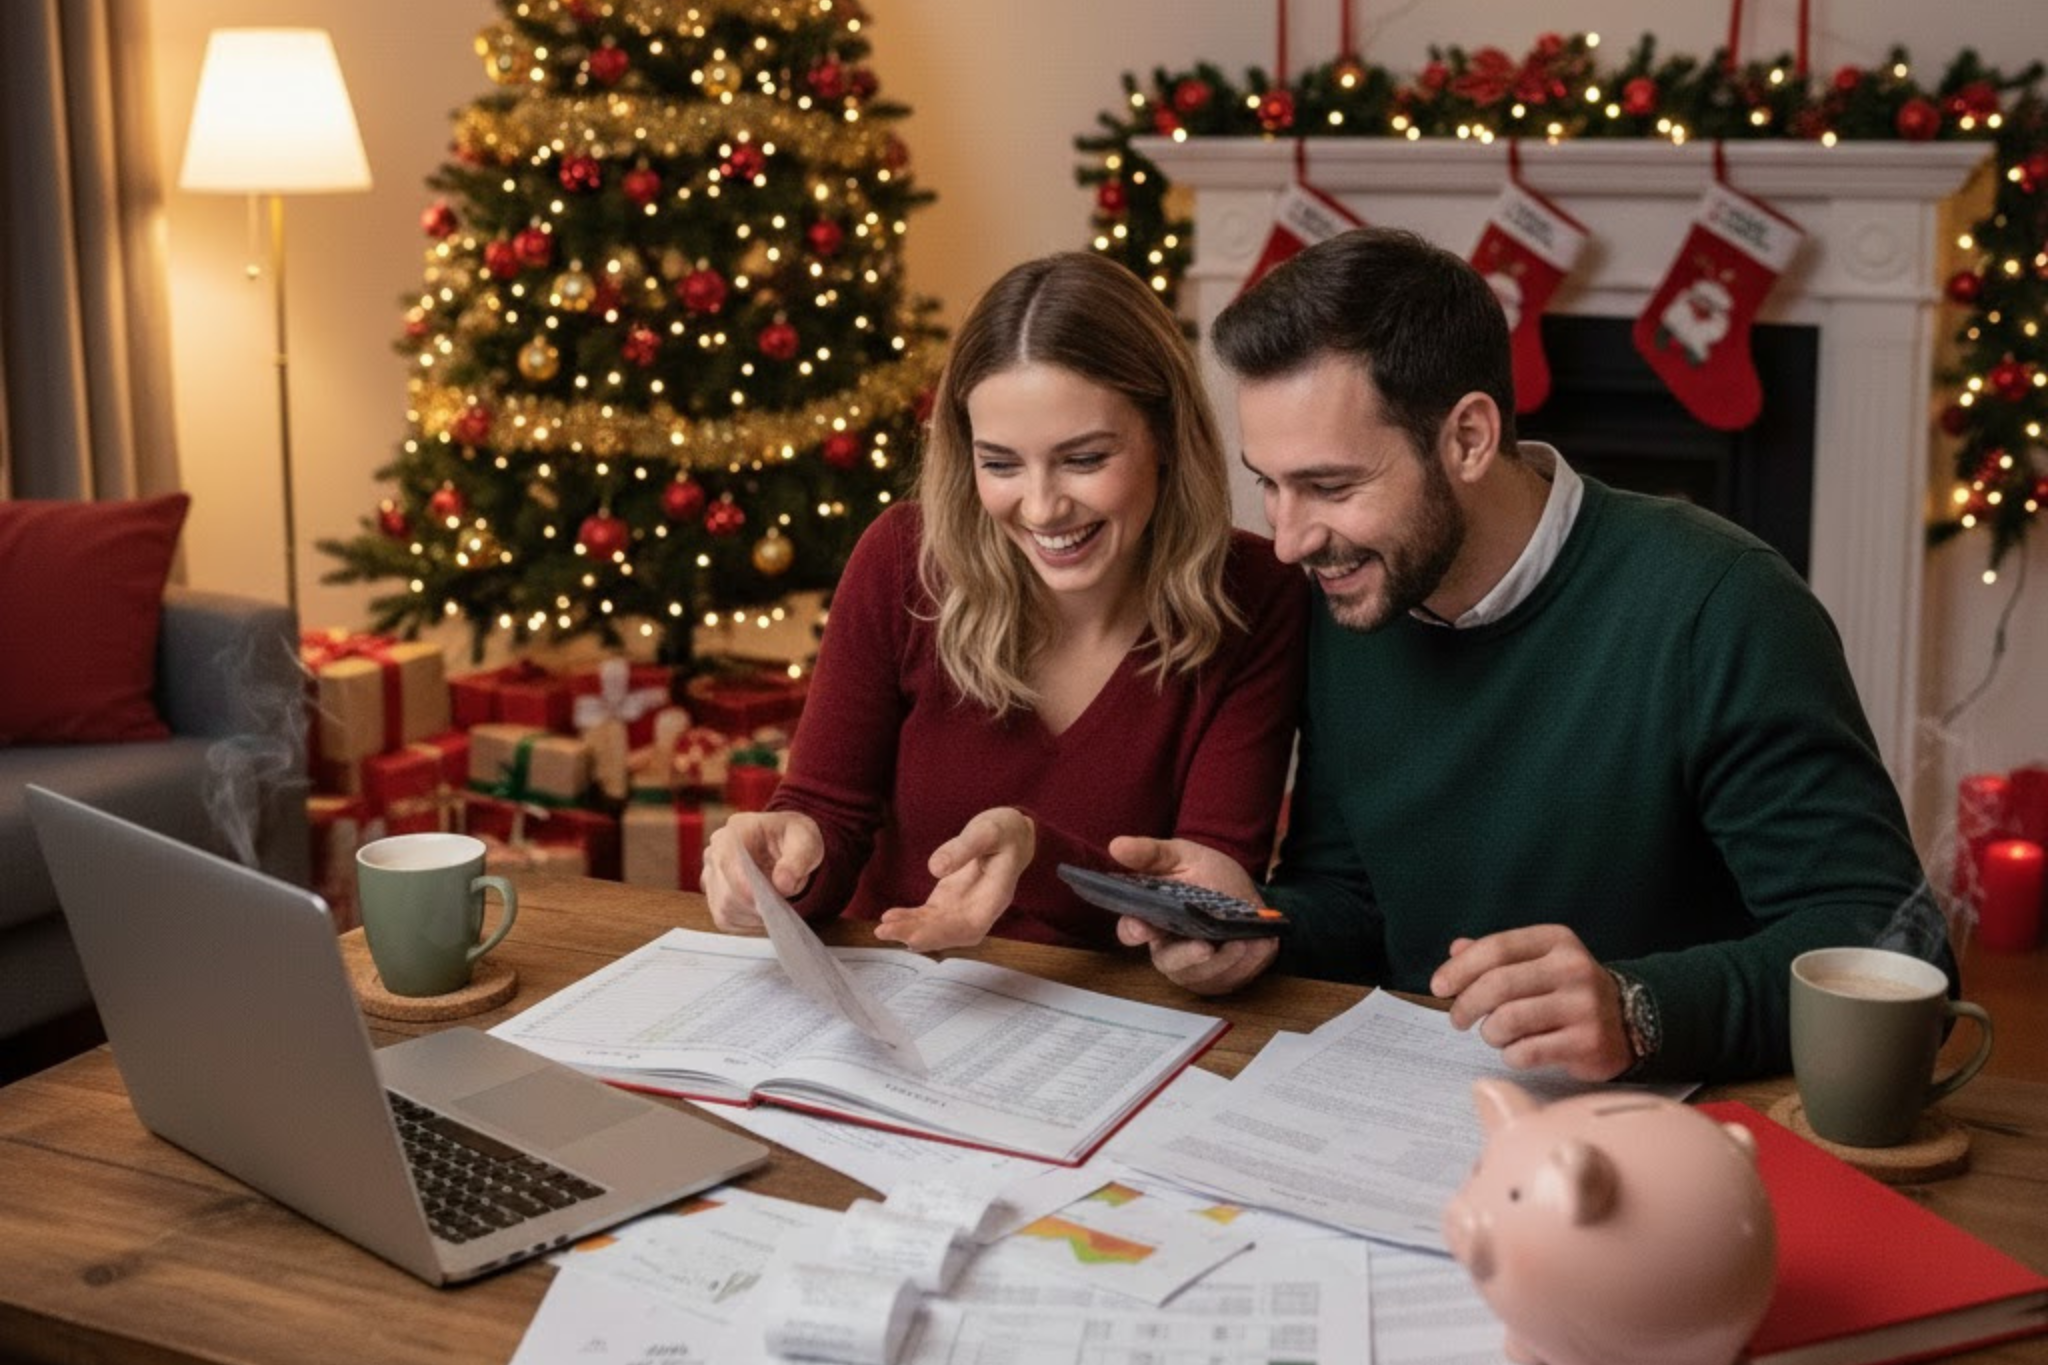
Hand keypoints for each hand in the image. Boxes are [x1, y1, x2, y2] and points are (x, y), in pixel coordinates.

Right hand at [700, 811, 823, 934]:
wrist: (787, 844)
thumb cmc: (794, 839)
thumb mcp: (806, 841)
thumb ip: (798, 860)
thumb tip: (783, 884)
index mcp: (736, 830)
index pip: (727, 860)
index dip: (744, 886)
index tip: (766, 903)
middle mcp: (715, 851)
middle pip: (725, 891)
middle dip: (755, 906)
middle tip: (782, 908)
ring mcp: (711, 874)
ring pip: (724, 909)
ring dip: (753, 917)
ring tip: (776, 907)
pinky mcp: (714, 895)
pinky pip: (725, 919)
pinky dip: (747, 923)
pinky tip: (765, 914)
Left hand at [873, 808, 1035, 951]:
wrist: (1011, 835)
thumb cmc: (1004, 831)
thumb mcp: (987, 831)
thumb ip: (964, 847)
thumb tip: (935, 868)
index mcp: (996, 896)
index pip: (971, 925)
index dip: (944, 934)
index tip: (916, 937)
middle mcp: (980, 909)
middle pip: (950, 933)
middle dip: (919, 935)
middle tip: (886, 931)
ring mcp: (963, 908)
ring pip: (937, 928)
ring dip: (910, 931)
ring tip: (882, 929)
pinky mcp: (949, 902)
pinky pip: (929, 917)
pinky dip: (910, 920)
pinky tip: (889, 919)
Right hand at [1107, 836, 1277, 995]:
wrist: (1247, 891)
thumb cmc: (1207, 874)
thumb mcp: (1182, 856)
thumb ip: (1152, 853)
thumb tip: (1116, 845)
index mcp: (1151, 918)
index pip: (1131, 930)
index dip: (1133, 931)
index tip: (1142, 928)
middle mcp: (1168, 948)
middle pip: (1168, 962)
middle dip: (1186, 957)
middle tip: (1205, 947)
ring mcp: (1194, 967)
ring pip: (1202, 976)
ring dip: (1224, 962)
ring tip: (1243, 942)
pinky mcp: (1220, 978)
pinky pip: (1231, 981)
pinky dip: (1247, 965)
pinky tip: (1258, 946)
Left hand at [1428, 925, 1630, 1080]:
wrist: (1631, 1021)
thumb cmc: (1567, 990)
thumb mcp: (1538, 961)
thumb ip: (1497, 954)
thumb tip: (1456, 948)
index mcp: (1556, 940)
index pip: (1496, 948)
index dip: (1460, 968)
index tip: (1439, 987)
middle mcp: (1573, 968)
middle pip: (1497, 985)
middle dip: (1466, 1005)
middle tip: (1458, 1019)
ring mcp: (1584, 1006)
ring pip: (1508, 1020)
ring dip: (1490, 1032)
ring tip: (1495, 1035)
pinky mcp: (1588, 1042)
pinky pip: (1527, 1052)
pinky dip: (1511, 1055)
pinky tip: (1518, 1051)